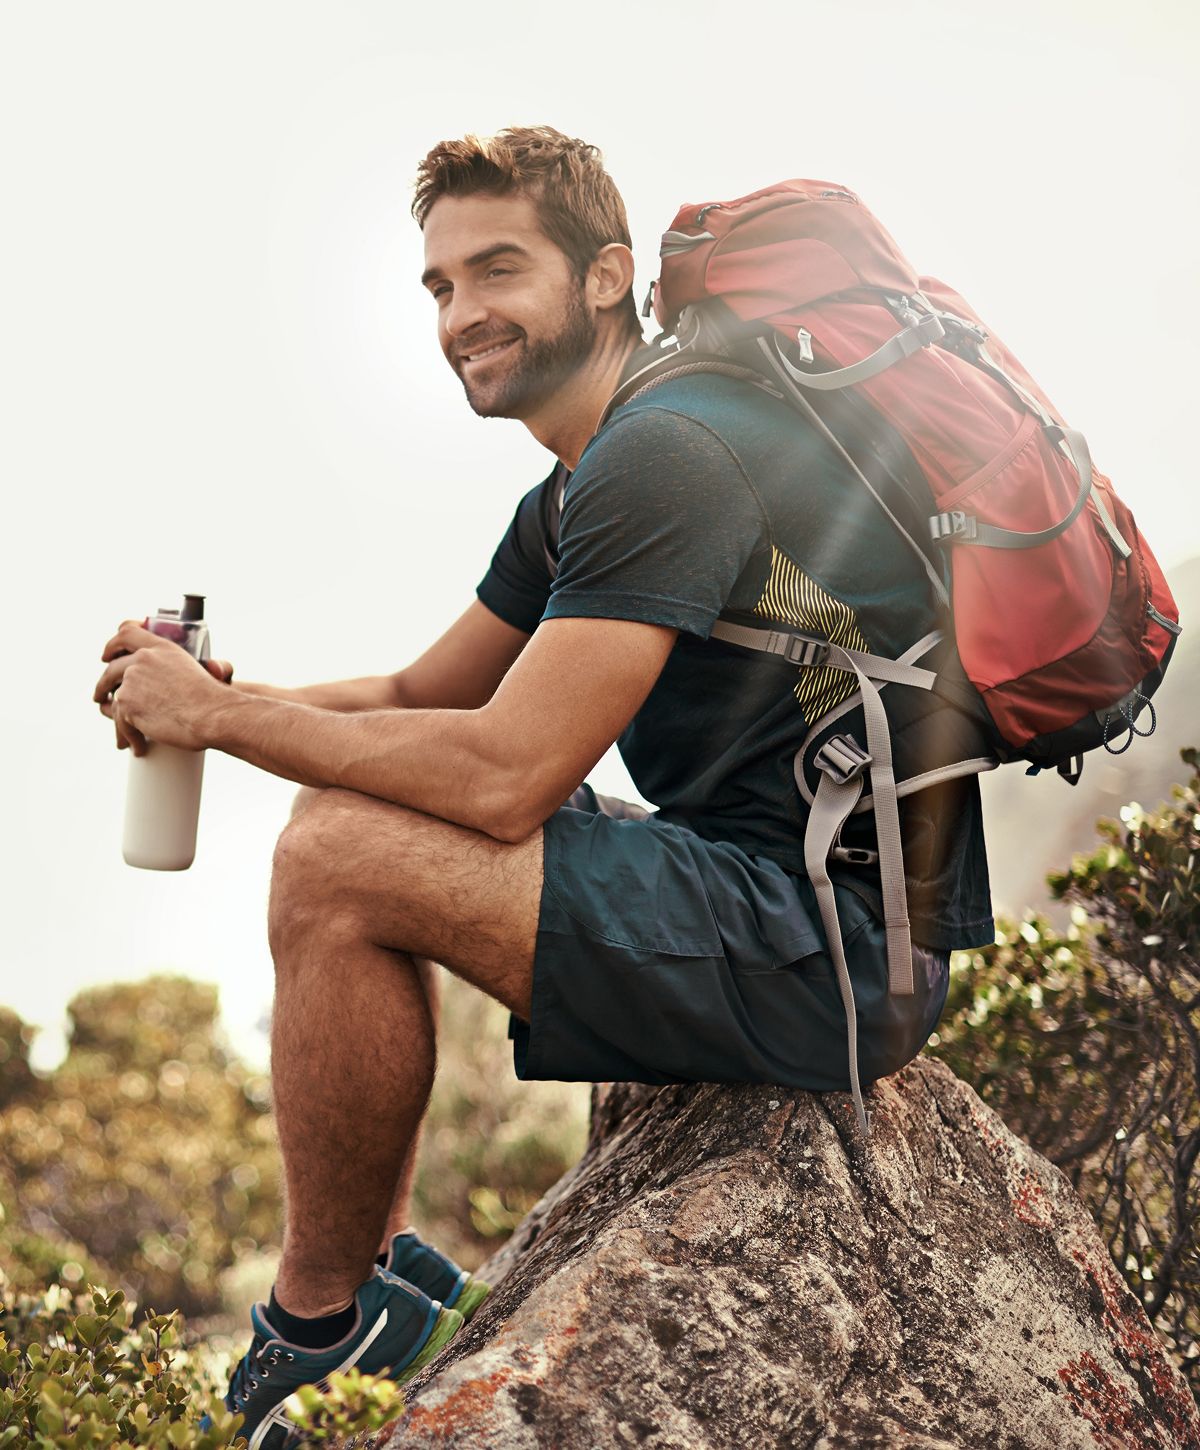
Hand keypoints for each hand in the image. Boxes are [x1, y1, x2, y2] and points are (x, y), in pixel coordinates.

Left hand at [94, 621, 229, 754]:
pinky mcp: (127, 704)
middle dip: (103, 684)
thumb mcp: (203, 670)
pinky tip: (137, 746)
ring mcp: (132, 681)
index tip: (107, 655)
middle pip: (112, 669)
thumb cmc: (215, 699)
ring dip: (113, 715)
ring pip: (114, 700)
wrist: (212, 715)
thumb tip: (211, 671)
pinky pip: (120, 722)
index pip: (127, 633)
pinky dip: (128, 737)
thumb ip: (191, 669)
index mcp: (162, 648)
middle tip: (102, 695)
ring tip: (120, 730)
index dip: (113, 644)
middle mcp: (144, 659)